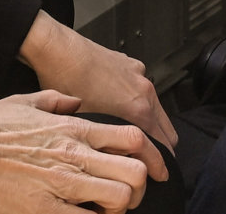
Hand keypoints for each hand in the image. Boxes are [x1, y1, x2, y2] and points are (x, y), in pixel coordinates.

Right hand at [0, 90, 160, 213]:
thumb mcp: (24, 101)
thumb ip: (57, 100)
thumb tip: (75, 101)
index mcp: (71, 127)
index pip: (132, 137)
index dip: (151, 156)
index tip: (154, 169)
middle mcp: (72, 154)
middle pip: (135, 171)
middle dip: (139, 187)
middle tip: (126, 195)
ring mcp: (60, 183)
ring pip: (119, 198)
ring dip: (118, 208)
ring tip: (104, 210)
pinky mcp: (44, 209)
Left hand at [17, 11, 177, 152]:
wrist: (58, 50)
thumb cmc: (67, 83)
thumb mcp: (87, 125)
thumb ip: (109, 145)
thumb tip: (113, 162)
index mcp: (138, 109)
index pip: (163, 145)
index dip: (161, 163)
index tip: (157, 174)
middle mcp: (144, 91)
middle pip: (167, 128)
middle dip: (160, 146)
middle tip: (145, 159)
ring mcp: (139, 75)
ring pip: (155, 108)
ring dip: (148, 123)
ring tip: (128, 134)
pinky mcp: (130, 64)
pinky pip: (142, 89)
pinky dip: (137, 101)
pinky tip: (116, 105)